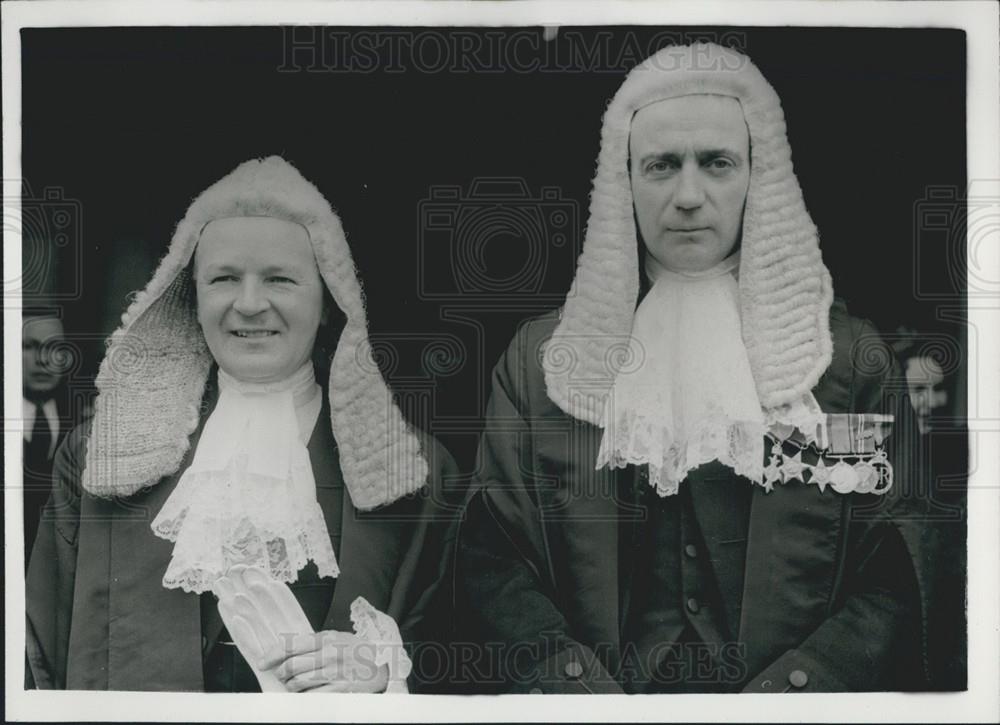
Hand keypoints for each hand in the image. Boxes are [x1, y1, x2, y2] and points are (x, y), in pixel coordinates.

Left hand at [260, 630, 389, 692]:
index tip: (263, 663)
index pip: (292, 646)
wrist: (383, 667)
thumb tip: (289, 650)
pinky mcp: (339, 690)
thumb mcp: (338, 638)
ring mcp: (334, 674)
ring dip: (291, 686)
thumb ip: (316, 642)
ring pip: (298, 683)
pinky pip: (310, 697)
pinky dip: (303, 697)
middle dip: (281, 673)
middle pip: (291, 666)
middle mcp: (330, 655)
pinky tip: (306, 693)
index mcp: (328, 639)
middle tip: (281, 675)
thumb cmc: (358, 652)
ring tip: (293, 684)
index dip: (273, 655)